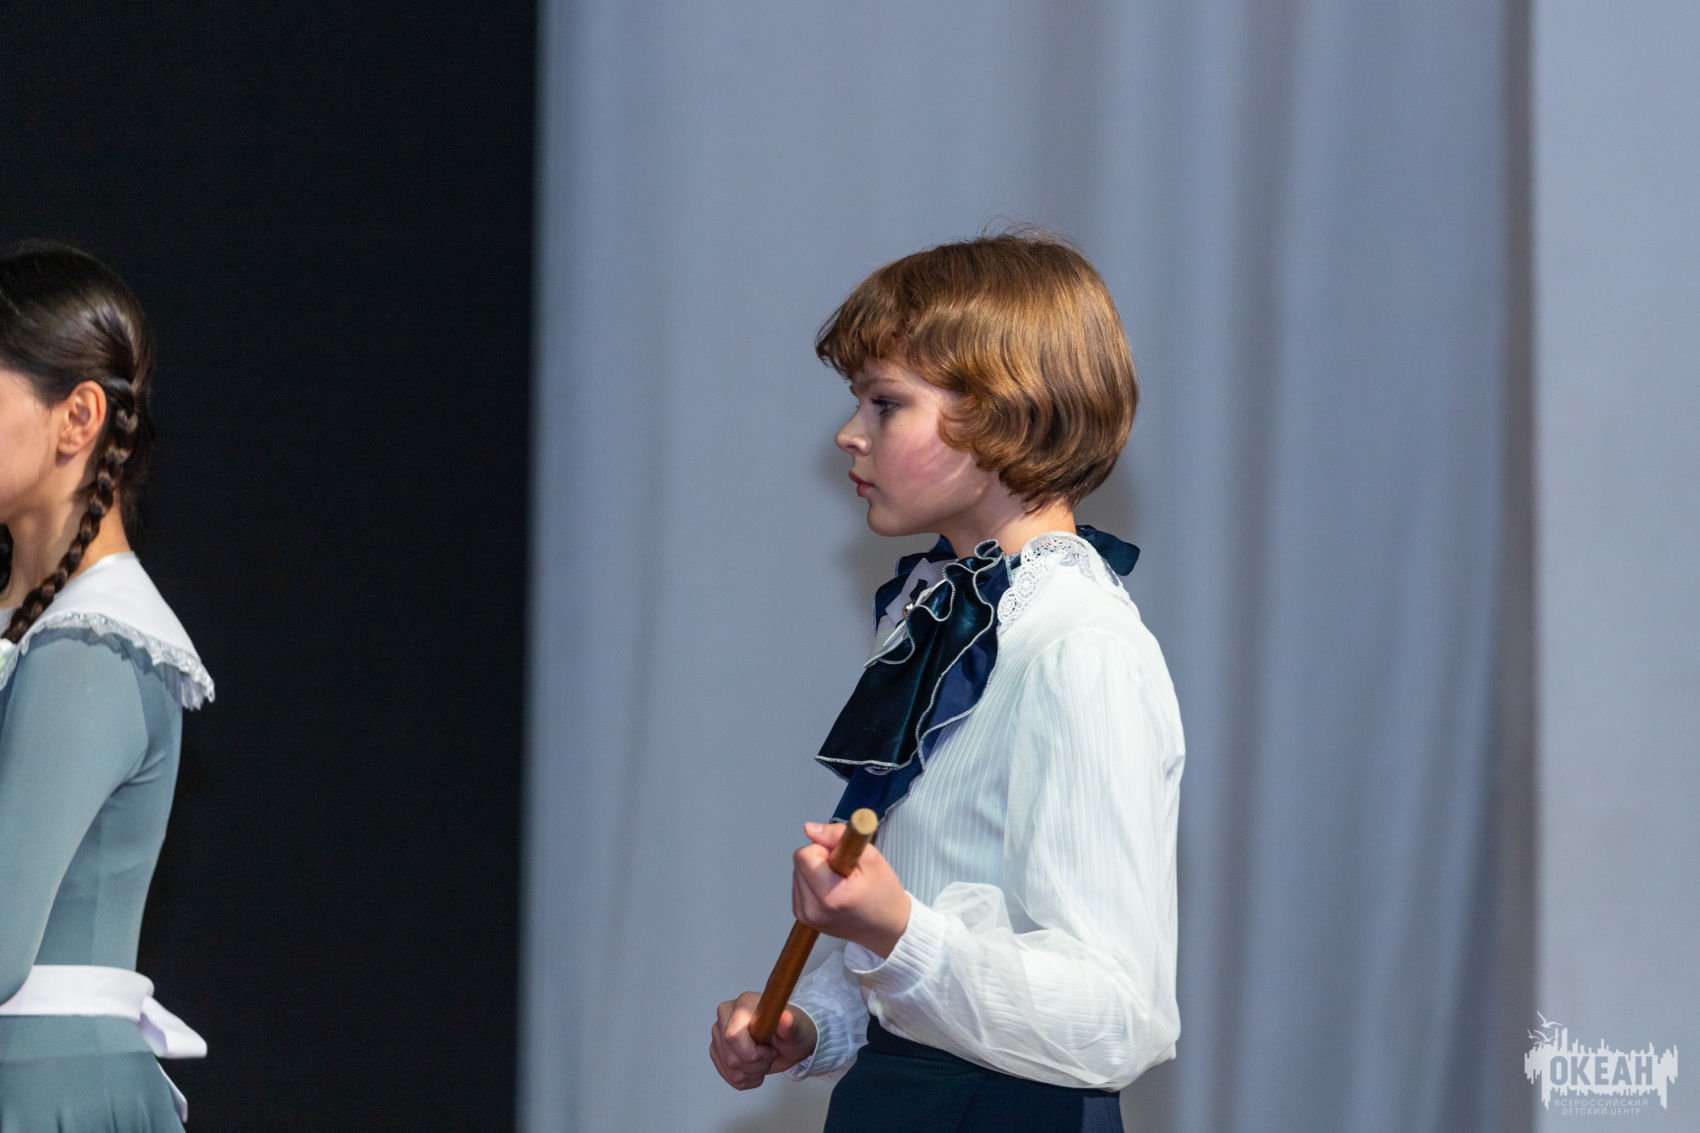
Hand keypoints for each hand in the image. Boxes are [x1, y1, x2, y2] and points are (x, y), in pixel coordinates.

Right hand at [709, 991, 817, 1089]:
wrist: (788, 1040)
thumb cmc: (792, 1031)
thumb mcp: (797, 1029)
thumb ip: (790, 1025)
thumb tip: (786, 1018)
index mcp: (743, 1004)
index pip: (732, 1036)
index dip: (752, 1053)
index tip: (770, 1051)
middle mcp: (726, 1016)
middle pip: (731, 1058)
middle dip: (756, 1065)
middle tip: (771, 1054)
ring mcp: (719, 1033)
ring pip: (730, 1069)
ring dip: (752, 1072)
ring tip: (764, 1059)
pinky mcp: (717, 1050)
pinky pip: (728, 1076)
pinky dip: (747, 1078)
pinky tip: (757, 1066)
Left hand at [792, 820, 910, 956]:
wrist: (887, 928)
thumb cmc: (884, 896)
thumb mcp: (872, 858)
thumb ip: (838, 836)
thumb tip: (810, 828)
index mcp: (830, 897)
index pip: (805, 855)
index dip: (825, 849)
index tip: (844, 859)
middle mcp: (812, 910)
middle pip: (800, 862)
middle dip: (821, 859)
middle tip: (846, 872)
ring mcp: (805, 915)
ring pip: (798, 871)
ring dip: (817, 871)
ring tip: (842, 883)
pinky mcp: (802, 916)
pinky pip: (799, 884)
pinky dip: (815, 882)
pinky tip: (834, 890)